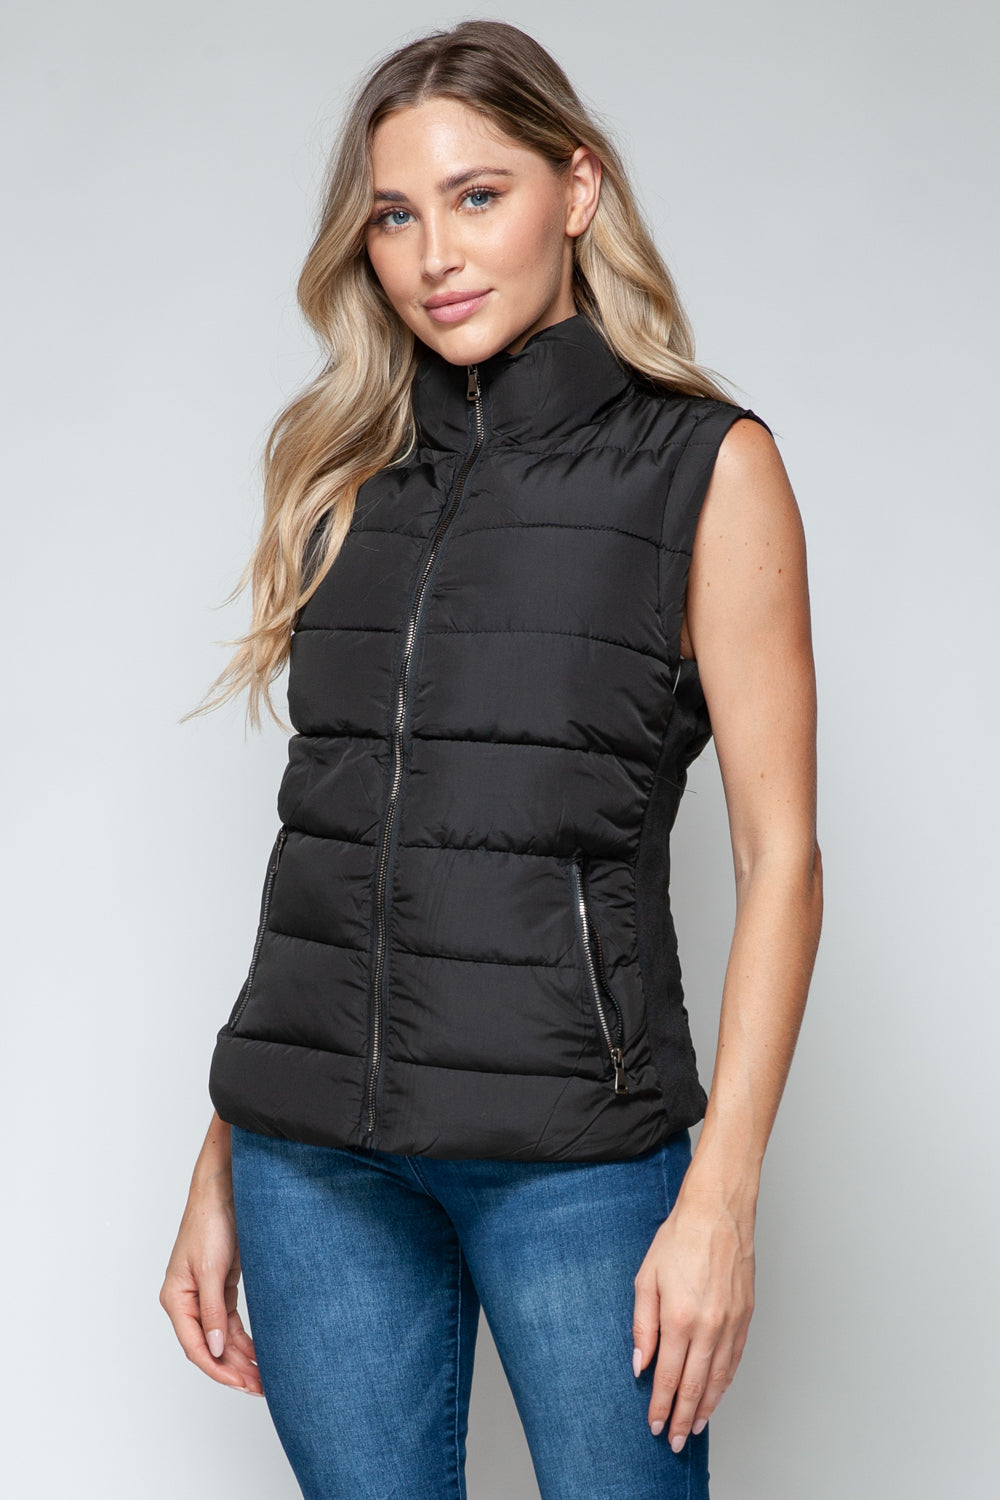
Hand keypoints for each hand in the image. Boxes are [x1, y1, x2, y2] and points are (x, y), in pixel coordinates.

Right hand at [159, 1171, 262, 1394]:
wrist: (223, 1190)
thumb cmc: (210, 1222)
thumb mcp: (212, 1269)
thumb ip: (211, 1311)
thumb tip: (214, 1348)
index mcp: (176, 1299)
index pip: (195, 1347)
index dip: (218, 1369)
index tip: (241, 1384)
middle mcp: (187, 1301)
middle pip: (209, 1346)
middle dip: (233, 1369)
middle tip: (260, 1387)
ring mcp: (203, 1295)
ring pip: (221, 1337)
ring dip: (240, 1357)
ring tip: (263, 1377)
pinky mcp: (220, 1286)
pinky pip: (229, 1322)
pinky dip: (243, 1339)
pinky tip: (258, 1353)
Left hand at [631, 1183, 754, 1448]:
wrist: (717, 1213)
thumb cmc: (679, 1239)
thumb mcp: (646, 1279)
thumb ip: (643, 1326)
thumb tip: (640, 1364)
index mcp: (679, 1318)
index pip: (668, 1377)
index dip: (660, 1405)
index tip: (653, 1425)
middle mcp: (709, 1327)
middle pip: (694, 1385)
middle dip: (681, 1416)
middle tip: (673, 1440)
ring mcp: (731, 1323)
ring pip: (719, 1378)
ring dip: (706, 1406)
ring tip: (694, 1426)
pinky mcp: (746, 1316)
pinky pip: (735, 1360)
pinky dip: (725, 1382)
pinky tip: (716, 1393)